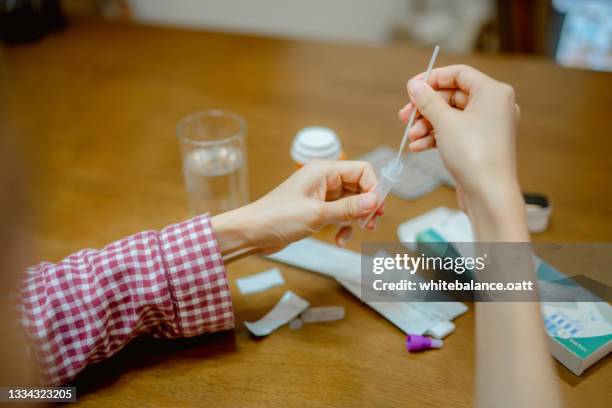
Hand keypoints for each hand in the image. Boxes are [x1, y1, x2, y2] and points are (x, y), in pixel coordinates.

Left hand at [212, 160, 381, 257]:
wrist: (251, 232)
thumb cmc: (276, 217)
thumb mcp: (317, 214)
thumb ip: (349, 208)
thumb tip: (375, 201)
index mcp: (324, 171)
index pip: (362, 170)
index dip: (374, 188)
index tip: (377, 209)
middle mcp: (323, 180)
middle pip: (359, 187)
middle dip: (367, 205)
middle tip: (371, 224)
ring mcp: (320, 195)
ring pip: (351, 203)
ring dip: (357, 218)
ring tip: (359, 231)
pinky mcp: (316, 210)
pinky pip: (339, 215)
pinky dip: (343, 227)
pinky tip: (339, 240)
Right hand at [398, 64, 526, 240]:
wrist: (489, 194)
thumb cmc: (475, 155)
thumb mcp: (445, 122)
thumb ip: (428, 101)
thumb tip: (415, 86)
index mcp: (493, 92)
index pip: (459, 74)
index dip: (432, 79)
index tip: (411, 88)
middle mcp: (494, 106)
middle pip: (452, 96)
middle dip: (425, 108)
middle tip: (405, 117)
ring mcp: (487, 127)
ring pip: (450, 117)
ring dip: (427, 125)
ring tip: (411, 136)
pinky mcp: (479, 145)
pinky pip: (454, 133)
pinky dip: (435, 137)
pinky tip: (418, 147)